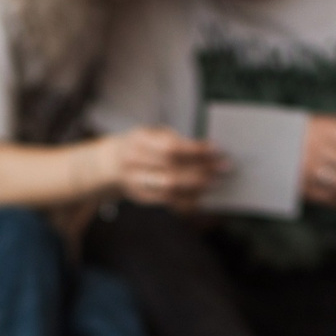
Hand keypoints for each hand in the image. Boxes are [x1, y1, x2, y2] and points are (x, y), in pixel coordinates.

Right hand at [100, 128, 222, 207]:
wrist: (111, 163)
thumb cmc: (143, 145)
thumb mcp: (152, 133)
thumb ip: (174, 140)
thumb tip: (208, 150)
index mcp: (139, 140)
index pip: (170, 147)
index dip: (195, 150)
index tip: (216, 150)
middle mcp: (134, 162)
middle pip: (171, 170)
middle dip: (201, 170)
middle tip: (224, 168)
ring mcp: (135, 182)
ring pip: (170, 189)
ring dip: (197, 188)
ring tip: (216, 183)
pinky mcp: (141, 197)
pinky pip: (168, 202)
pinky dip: (187, 201)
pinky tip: (203, 197)